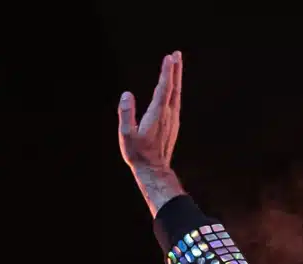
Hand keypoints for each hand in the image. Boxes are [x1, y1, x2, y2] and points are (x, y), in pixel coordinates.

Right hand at [119, 53, 184, 213]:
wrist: (153, 171)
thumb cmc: (138, 154)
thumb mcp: (126, 135)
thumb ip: (126, 114)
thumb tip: (126, 94)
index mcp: (157, 114)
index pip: (163, 88)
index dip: (167, 72)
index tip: (169, 57)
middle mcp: (168, 114)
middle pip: (173, 87)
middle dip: (175, 70)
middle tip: (176, 54)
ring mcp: (173, 119)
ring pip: (176, 94)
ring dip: (176, 78)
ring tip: (176, 65)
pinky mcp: (173, 124)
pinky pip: (176, 101)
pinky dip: (175, 90)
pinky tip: (173, 87)